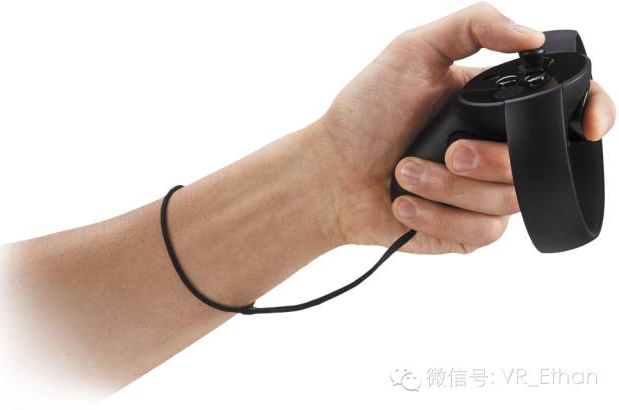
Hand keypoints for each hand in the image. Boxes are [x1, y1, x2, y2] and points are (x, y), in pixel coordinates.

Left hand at [312, 2, 615, 253]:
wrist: (332, 173)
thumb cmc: (365, 112)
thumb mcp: (412, 51)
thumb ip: (473, 25)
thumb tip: (533, 37)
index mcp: (492, 107)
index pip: (562, 109)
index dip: (591, 114)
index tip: (589, 127)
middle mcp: (494, 149)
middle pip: (539, 162)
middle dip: (488, 160)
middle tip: (446, 151)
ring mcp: (482, 192)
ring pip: (510, 201)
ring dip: (450, 188)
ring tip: (407, 172)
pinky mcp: (466, 230)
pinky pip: (483, 232)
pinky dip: (438, 216)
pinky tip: (406, 203)